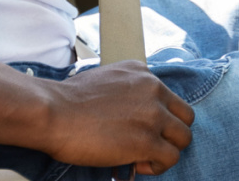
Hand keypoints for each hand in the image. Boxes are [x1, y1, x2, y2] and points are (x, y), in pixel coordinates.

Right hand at [41, 60, 193, 174]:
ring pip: (184, 138)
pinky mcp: (147, 140)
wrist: (53, 113)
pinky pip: (171, 157)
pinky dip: (158, 165)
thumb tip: (131, 111)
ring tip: (142, 157)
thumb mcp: (105, 78)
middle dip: (171, 133)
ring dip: (166, 150)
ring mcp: (152, 115)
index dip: (159, 116)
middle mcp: (153, 89)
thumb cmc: (68, 101)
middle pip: (185, 116)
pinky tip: (137, 165)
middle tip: (149, 144)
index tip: (140, 128)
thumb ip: (126, 88)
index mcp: (142, 72)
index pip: (169, 97)